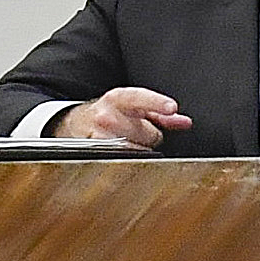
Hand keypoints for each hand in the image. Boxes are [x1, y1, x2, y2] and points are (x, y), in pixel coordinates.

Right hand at [53, 86, 190, 149]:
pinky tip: (122, 153)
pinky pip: (126, 162)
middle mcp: (106, 116)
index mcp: (118, 98)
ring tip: (127, 142)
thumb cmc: (109, 114)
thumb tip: (184, 122)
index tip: (172, 108)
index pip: (140, 98)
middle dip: (149, 136)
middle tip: (136, 133)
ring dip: (139, 150)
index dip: (157, 103)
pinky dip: (130, 160)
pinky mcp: (96, 155)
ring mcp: (100, 137)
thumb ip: (160, 113)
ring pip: (139, 151)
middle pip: (148, 133)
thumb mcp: (133, 107)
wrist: (74, 124)